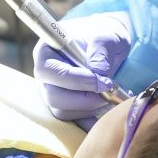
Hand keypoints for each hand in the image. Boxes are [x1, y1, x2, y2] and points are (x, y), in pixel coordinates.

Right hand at [33, 10, 132, 126]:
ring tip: (111, 96)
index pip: (49, 71)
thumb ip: (101, 50)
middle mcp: (46, 76)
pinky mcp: (66, 107)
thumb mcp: (105, 35)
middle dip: (84, 99)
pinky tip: (108, 112)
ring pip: (63, 112)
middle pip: (53, 97)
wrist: (107, 46)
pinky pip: (74, 123)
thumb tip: (98, 72)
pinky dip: (91, 122)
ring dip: (90, 109)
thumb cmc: (102, 34)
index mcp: (46, 53)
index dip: (74, 80)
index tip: (100, 81)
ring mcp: (54, 93)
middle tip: (108, 92)